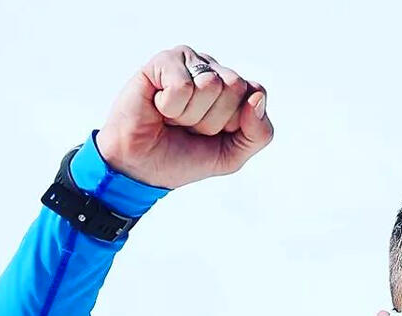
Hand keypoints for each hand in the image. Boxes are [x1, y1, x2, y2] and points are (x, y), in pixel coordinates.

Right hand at [95, 45, 272, 188]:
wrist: (141, 167)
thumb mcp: (232, 155)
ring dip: (189, 115)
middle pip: (235, 87)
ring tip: (173, 118)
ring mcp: (190, 61)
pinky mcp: (164, 61)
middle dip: (212, 120)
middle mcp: (214, 70)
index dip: (235, 124)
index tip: (212, 134)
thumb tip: (257, 97)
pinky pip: (182, 86)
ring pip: (210, 85)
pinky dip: (170, 107)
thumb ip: (260, 133)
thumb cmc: (185, 157)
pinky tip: (158, 107)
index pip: (256, 93)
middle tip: (189, 127)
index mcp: (235, 89)